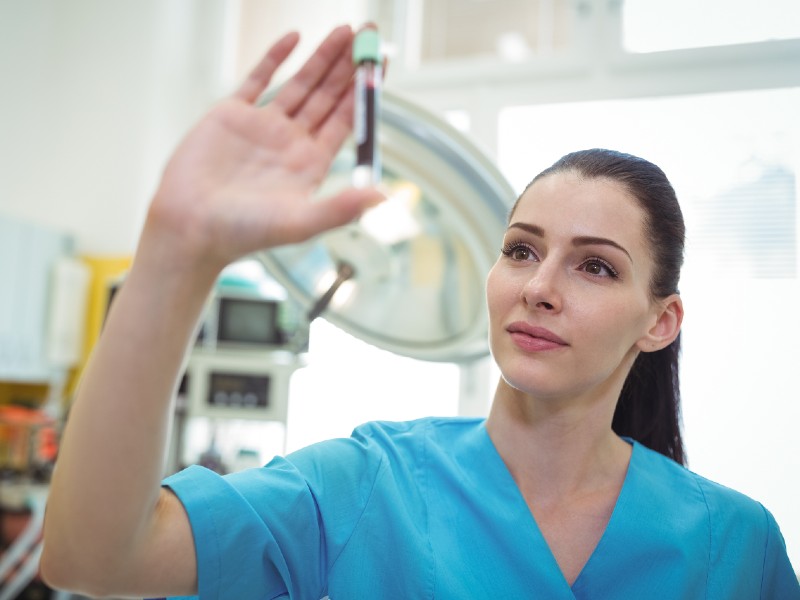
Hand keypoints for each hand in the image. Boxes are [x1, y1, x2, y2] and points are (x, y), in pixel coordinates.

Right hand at [146, 25, 382, 273]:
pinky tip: (294, 38)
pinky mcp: (231, 115)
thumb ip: (341, 208)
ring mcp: (262, 126)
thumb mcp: (299, 222)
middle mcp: (291, 142)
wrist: (189, 228)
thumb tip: (382, 197)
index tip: (382, 66)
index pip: (347, 120)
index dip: (365, 93)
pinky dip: (274, 58)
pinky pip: (257, 79)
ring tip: (344, 31)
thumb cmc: (243, 233)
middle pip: (329, 96)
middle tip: (370, 35)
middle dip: (350, 66)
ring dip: (322, 57)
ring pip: (300, 83)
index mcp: (311, 164)